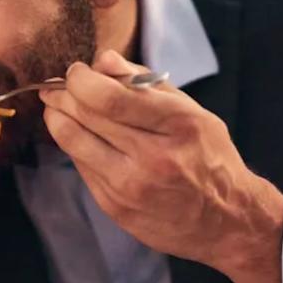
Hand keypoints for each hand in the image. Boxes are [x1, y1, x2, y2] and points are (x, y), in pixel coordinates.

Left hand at [39, 50, 282, 282]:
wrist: (226, 222)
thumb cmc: (209, 158)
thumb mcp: (193, 112)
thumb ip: (146, 83)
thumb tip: (102, 60)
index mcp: (177, 126)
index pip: (110, 97)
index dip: (81, 79)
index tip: (76, 72)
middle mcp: (152, 157)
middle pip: (85, 115)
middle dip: (62, 94)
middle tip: (57, 87)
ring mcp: (130, 186)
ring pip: (72, 141)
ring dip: (56, 118)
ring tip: (56, 107)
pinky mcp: (114, 206)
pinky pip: (80, 165)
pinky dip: (72, 145)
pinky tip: (77, 135)